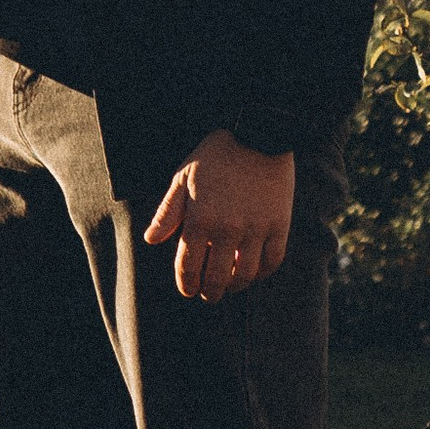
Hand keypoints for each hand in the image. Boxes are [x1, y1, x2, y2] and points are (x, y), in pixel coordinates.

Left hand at [143, 131, 293, 303]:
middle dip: (210, 293)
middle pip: (217, 279)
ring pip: (245, 276)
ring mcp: (255, 230)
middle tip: (208, 294)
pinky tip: (254, 271)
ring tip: (230, 286)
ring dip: (235, 287)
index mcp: (200, 220)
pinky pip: (272, 262)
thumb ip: (168, 212)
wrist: (258, 134)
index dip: (186, 285)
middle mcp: (227, 230)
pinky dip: (262, 273)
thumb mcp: (183, 178)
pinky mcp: (278, 226)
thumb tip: (151, 240)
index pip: (188, 267)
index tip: (188, 290)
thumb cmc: (216, 156)